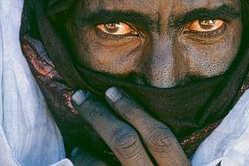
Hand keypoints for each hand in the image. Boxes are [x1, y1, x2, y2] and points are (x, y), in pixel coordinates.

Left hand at [71, 87, 189, 165]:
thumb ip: (168, 157)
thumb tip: (141, 125)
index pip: (158, 137)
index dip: (134, 111)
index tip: (112, 91)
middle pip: (126, 143)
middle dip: (100, 116)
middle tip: (80, 97)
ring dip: (86, 149)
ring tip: (77, 143)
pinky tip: (80, 159)